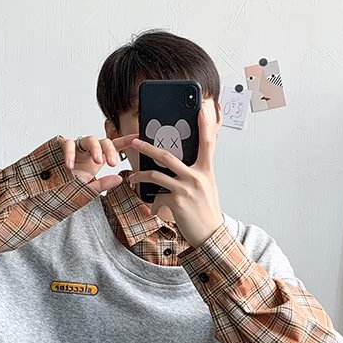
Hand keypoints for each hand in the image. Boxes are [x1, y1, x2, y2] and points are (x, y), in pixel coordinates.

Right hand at [57, 133, 137, 192]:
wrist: (48, 194)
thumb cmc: (67, 190)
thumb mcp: (88, 190)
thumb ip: (103, 185)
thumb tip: (119, 178)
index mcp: (96, 160)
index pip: (114, 148)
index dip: (126, 142)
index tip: (138, 137)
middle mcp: (87, 151)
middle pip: (104, 141)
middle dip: (110, 150)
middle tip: (113, 163)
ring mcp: (75, 147)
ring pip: (89, 139)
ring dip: (96, 148)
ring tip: (98, 161)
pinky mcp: (60, 146)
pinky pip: (67, 143)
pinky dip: (70, 153)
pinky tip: (70, 166)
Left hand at [128, 102, 223, 247]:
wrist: (210, 235)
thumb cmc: (206, 210)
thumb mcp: (207, 187)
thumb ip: (197, 171)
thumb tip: (181, 162)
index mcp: (206, 170)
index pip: (208, 142)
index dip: (206, 124)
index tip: (203, 107)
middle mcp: (197, 177)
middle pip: (168, 156)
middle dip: (148, 147)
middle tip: (135, 141)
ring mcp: (186, 189)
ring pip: (156, 175)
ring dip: (140, 175)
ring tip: (132, 177)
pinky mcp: (176, 202)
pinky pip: (157, 196)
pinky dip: (153, 202)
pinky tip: (153, 207)